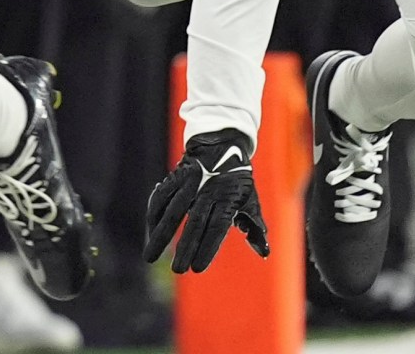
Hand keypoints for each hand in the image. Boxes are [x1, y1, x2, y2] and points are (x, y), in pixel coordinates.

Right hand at [144, 130, 268, 272]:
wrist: (222, 143)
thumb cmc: (238, 179)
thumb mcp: (250, 199)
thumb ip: (254, 227)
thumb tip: (264, 252)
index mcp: (228, 199)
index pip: (217, 227)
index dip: (207, 247)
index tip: (197, 268)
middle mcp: (207, 191)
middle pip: (194, 223)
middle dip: (185, 248)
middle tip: (177, 270)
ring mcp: (190, 182)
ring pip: (172, 211)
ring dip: (161, 235)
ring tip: (150, 256)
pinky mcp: (176, 176)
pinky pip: (161, 196)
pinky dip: (153, 214)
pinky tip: (150, 231)